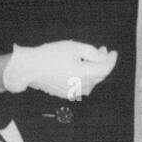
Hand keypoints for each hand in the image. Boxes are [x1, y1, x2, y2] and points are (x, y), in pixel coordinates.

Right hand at [3, 40, 117, 99]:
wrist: (29, 68)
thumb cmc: (51, 55)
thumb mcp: (74, 47)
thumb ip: (93, 52)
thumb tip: (105, 57)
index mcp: (85, 74)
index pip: (106, 68)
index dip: (111, 59)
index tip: (112, 51)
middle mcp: (81, 87)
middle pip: (100, 76)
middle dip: (103, 63)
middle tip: (102, 50)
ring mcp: (74, 93)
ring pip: (92, 82)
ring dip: (94, 71)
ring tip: (89, 59)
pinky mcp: (66, 94)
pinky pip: (82, 87)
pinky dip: (86, 78)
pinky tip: (80, 69)